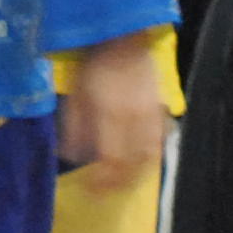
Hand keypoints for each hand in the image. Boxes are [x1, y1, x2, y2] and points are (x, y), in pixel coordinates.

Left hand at [57, 35, 168, 189]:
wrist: (124, 40)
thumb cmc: (93, 67)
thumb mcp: (75, 96)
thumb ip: (74, 128)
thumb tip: (72, 158)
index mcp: (112, 115)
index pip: (111, 159)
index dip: (102, 180)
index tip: (90, 190)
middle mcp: (136, 119)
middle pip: (133, 163)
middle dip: (119, 183)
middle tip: (105, 192)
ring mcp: (152, 115)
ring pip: (150, 155)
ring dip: (137, 174)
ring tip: (123, 181)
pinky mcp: (161, 110)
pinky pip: (160, 141)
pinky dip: (151, 156)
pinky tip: (140, 161)